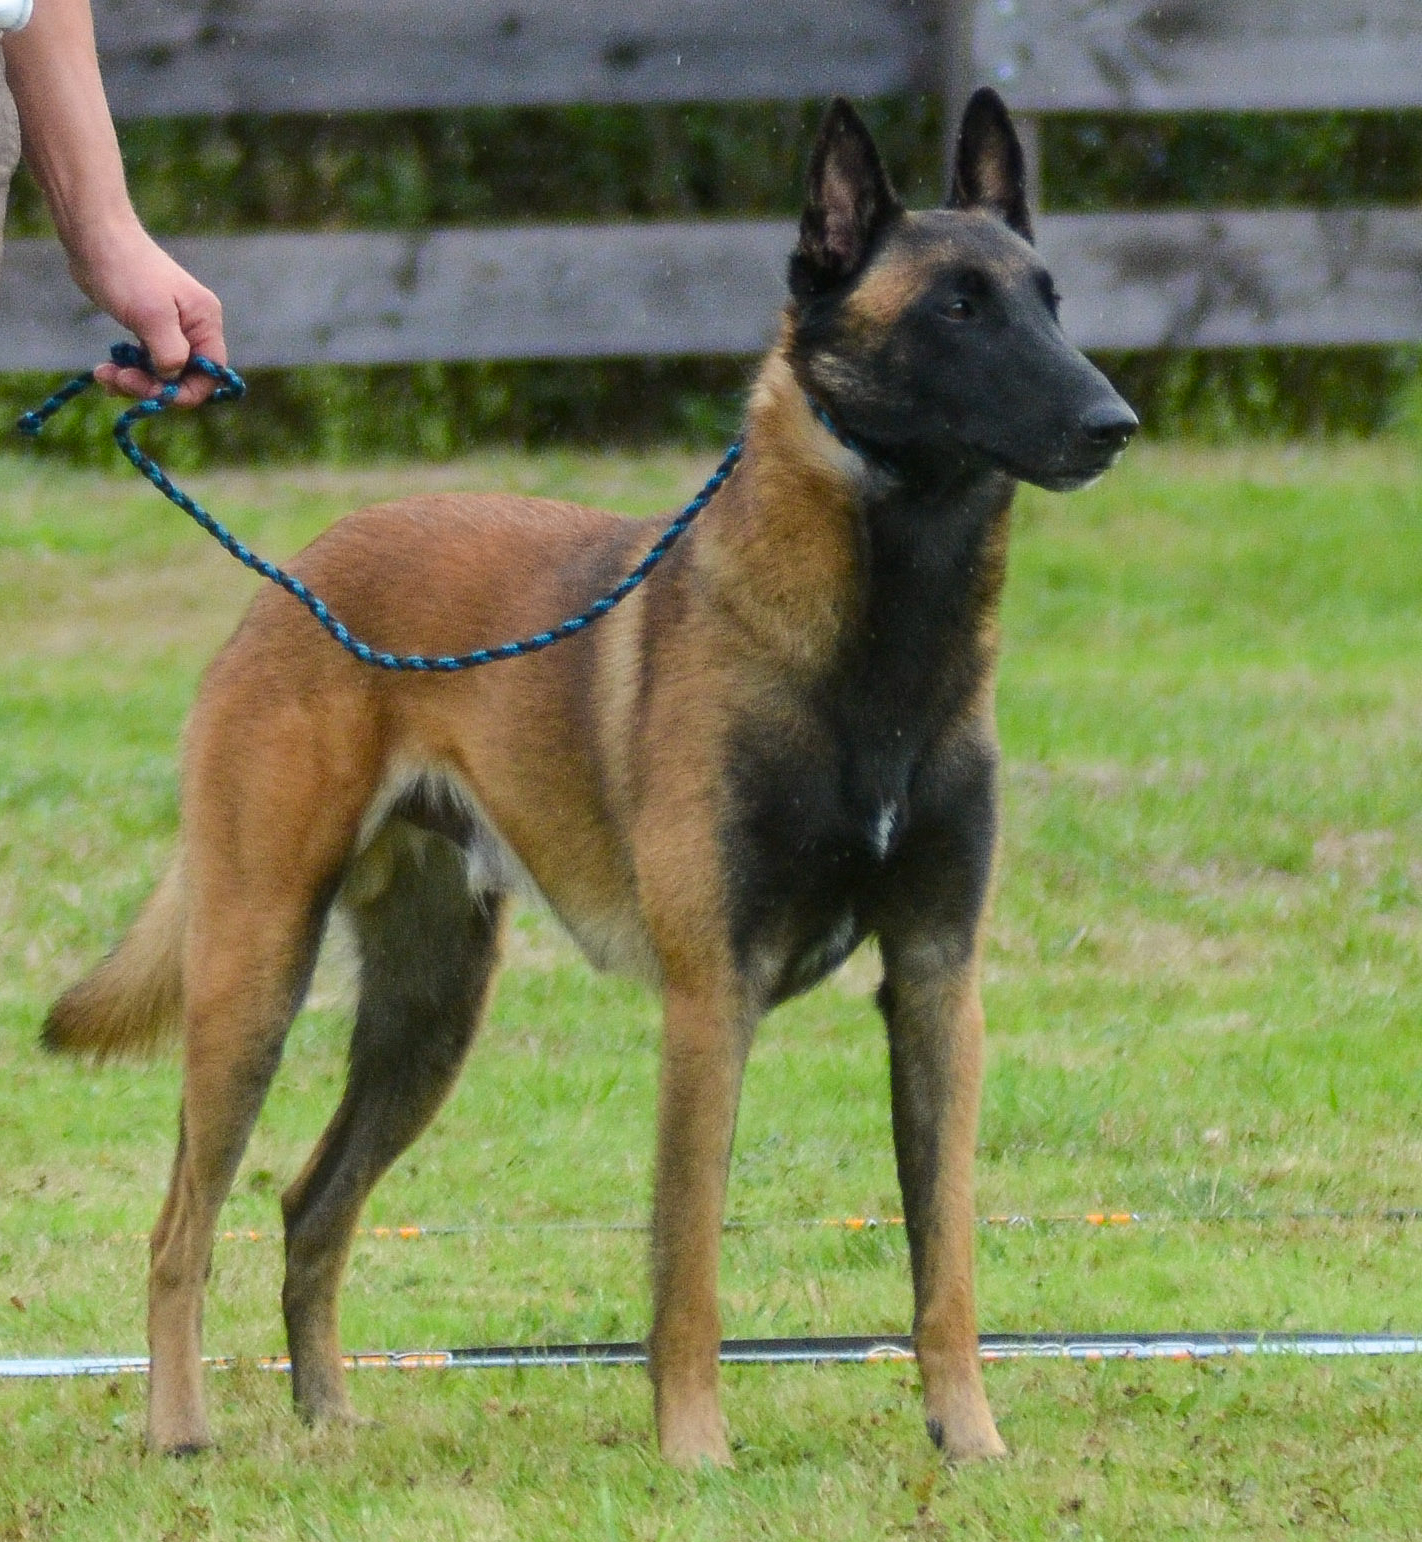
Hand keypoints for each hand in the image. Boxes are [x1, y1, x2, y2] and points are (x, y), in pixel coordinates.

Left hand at [71, 219, 226, 405]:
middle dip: (152, 386)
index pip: (210, 374)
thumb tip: (172, 376)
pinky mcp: (148, 329)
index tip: (151, 393)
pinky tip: (105, 369)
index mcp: (205, 323)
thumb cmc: (127, 271)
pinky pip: (145, 363)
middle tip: (119, 380)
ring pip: (162, 373)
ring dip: (133, 381)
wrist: (95, 237)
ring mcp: (171, 330)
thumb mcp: (152, 316)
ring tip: (104, 374)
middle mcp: (193, 329)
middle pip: (183, 377)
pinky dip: (127, 371)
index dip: (184, 392)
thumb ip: (170, 352)